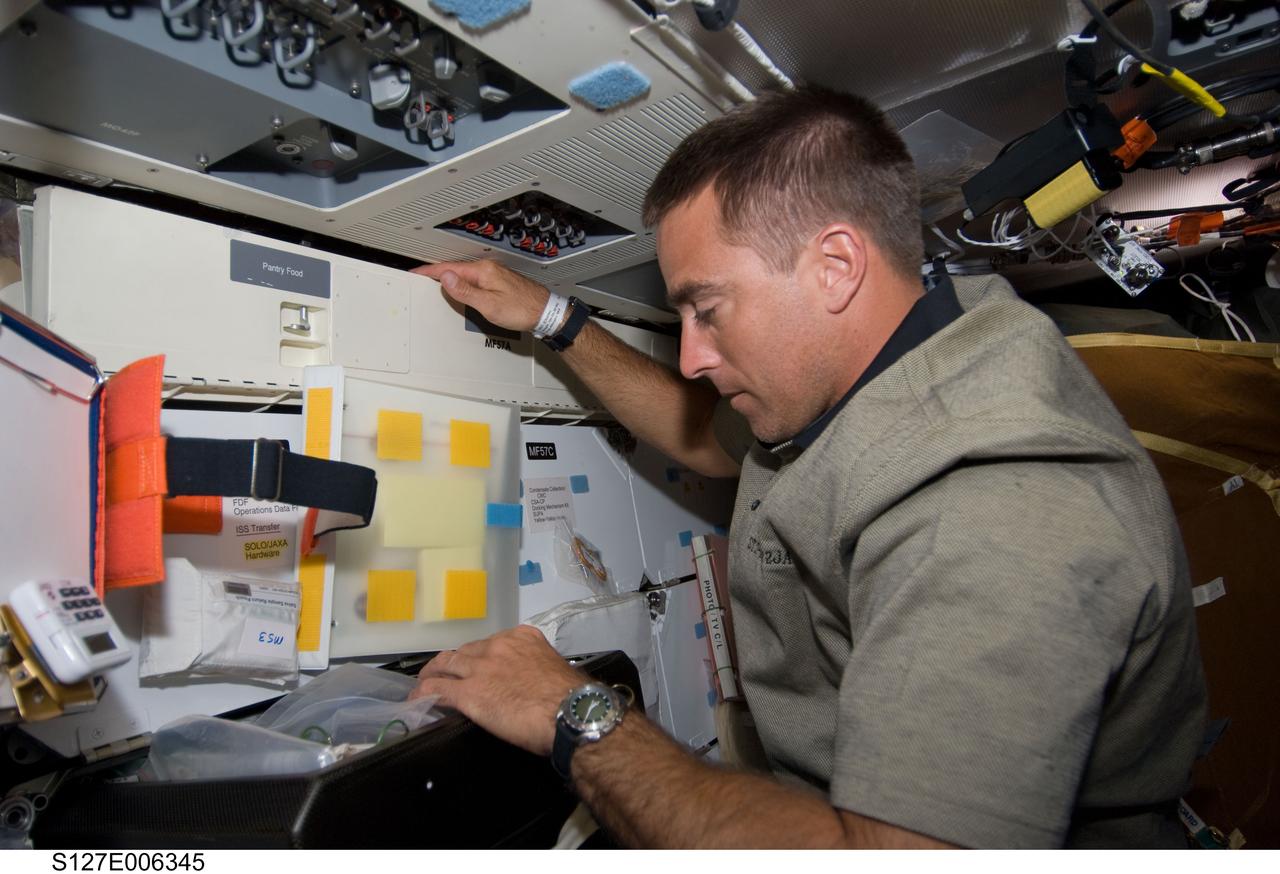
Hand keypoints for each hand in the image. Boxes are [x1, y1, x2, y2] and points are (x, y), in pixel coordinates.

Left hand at [409, 625, 584, 755]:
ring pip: (445, 664)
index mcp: (522, 638)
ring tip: (425, 682)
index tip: (479, 666)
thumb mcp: (555, 670)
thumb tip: (535, 682)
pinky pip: (436, 689)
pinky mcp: (468, 693)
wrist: (570, 713)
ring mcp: (480, 668)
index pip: (491, 642)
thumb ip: (538, 668)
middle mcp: (498, 646)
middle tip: (446, 673)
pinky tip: (416, 700)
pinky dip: (423, 693)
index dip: (480, 656)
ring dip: (433, 673)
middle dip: (454, 663)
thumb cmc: (571, 698)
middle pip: (465, 651)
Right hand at [411, 260, 551, 333]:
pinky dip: (463, 284)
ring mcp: (495, 275)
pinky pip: (475, 281)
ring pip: (465, 275)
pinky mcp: (499, 283)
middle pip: (456, 270)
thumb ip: (465, 291)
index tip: (416, 273)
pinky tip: (461, 290)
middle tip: (420, 279)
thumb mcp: (489, 304)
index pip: (449, 268)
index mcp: (483, 271)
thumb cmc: (522, 309)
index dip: (430, 271)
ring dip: (450, 279)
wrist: (546, 312)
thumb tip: (446, 278)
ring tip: (435, 284)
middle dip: (437, 274)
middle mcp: (489, 269)